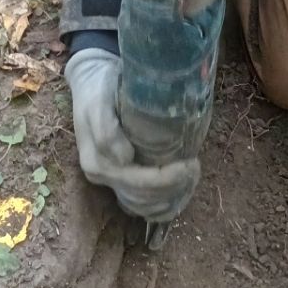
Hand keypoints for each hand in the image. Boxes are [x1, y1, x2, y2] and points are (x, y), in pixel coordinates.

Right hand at [66, 48, 199, 222]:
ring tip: (191, 176)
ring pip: (144, 206)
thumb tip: (125, 158)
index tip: (191, 162)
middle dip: (174, 188)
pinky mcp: (119, 178)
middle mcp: (102, 176)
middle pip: (143, 198)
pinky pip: (142, 205)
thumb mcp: (99, 101)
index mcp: (97, 162)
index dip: (168, 179)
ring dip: (172, 198)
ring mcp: (109, 180)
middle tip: (195, 167)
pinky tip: (180, 195)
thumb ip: (106, 130)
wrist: (91, 81)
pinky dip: (163, 206)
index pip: (138, 183)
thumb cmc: (100, 88)